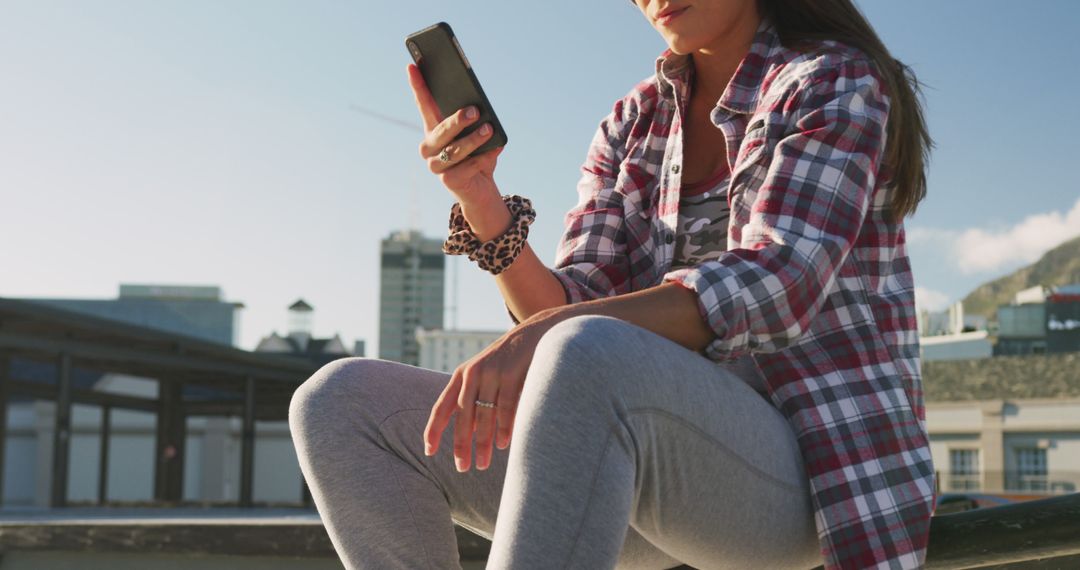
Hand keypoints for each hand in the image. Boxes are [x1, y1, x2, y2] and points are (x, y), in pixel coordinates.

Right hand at [406, 63, 503, 206]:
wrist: (479, 187)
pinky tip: (494, 151)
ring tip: (489, 130)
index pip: (423, 104)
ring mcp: (435, 164)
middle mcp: (429, 146)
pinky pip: (466, 167)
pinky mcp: (447, 180)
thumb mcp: (475, 134)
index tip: (412, 65)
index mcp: (434, 129)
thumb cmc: (477, 155)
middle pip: (440, 130)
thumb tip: (481, 111)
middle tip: (475, 110)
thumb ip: (474, 122)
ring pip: (454, 150)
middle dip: (458, 120)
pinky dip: (483, 159)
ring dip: (473, 140)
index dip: (417, 85)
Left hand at [423, 313, 556, 471]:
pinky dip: (504, 428)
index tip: (428, 451)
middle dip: (462, 444)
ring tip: (483, 463)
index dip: (433, 430)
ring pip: (484, 415)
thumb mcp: (484, 376)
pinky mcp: (512, 374)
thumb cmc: (507, 362)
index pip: (442, 407)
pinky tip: (502, 444)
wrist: (533, 334)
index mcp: (461, 376)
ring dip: (483, 443)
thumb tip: (469, 434)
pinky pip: (506, 407)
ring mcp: (492, 373)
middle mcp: (473, 374)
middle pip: (463, 416)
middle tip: (463, 468)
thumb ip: (474, 400)